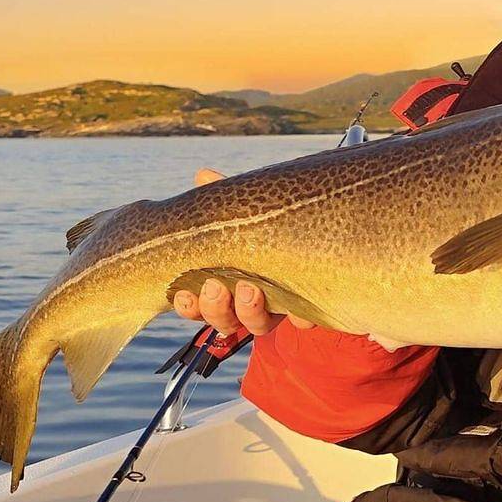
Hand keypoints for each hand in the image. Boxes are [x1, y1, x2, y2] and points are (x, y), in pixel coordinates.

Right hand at [172, 167, 314, 333]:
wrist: (317, 231)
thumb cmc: (265, 224)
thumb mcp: (244, 211)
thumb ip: (224, 200)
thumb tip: (202, 175)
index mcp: (222, 282)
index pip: (196, 303)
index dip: (187, 304)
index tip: (184, 294)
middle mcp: (246, 304)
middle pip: (223, 320)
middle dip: (215, 308)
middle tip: (215, 287)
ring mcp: (276, 309)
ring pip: (256, 326)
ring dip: (249, 312)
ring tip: (249, 289)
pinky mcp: (306, 308)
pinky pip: (301, 320)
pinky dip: (298, 316)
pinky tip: (297, 307)